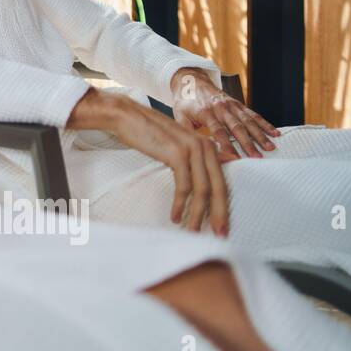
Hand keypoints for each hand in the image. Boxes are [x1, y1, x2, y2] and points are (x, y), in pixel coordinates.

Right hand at [68, 87, 233, 235]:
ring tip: (192, 230)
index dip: (223, 205)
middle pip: (218, 187)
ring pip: (203, 190)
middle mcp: (205, 146)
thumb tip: (204, 178)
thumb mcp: (176, 145)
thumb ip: (192, 158)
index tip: (221, 225)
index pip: (222, 180)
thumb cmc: (147, 132)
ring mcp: (193, 149)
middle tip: (219, 234)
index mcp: (208, 145)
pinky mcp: (178, 154)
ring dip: (197, 214)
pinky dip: (181, 204)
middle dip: (219, 214)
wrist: (126, 115)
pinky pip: (184, 186)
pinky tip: (175, 216)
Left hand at [169, 67, 280, 158]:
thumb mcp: (179, 115)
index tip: (235, 158)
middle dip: (248, 143)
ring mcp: (231, 105)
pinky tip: (275, 133)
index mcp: (206, 112)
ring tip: (270, 148)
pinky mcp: (238, 104)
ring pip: (248, 121)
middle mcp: (221, 108)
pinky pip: (253, 115)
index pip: (218, 131)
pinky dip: (265, 124)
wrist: (192, 80)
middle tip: (257, 157)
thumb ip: (186, 131)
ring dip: (260, 135)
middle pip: (237, 127)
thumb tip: (193, 148)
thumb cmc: (185, 102)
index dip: (227, 145)